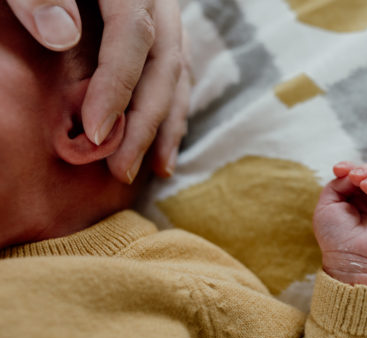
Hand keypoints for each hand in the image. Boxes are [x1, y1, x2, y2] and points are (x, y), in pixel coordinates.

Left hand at [6, 0, 190, 182]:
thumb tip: (64, 37)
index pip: (132, 37)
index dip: (117, 87)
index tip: (93, 132)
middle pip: (165, 63)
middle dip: (146, 121)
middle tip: (122, 168)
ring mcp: (162, 12)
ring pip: (177, 71)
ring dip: (167, 123)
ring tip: (155, 167)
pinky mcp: (158, 27)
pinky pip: (174, 70)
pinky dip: (170, 107)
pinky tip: (162, 138)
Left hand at [314, 162, 366, 285]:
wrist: (353, 262)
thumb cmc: (336, 238)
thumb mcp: (327, 205)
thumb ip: (338, 183)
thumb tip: (354, 173)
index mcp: (358, 198)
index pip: (359, 173)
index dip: (351, 166)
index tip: (339, 169)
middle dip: (365, 171)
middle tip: (356, 179)